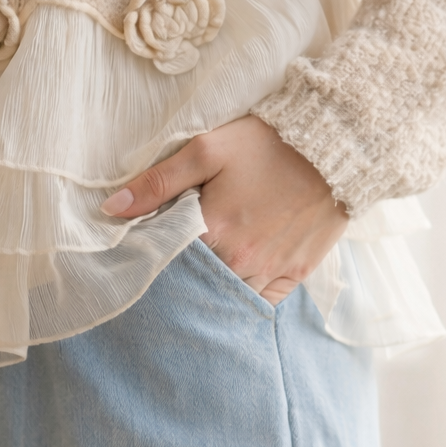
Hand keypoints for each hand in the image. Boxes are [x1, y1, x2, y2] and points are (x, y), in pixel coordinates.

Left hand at [101, 115, 347, 304]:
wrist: (334, 146)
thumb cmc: (267, 143)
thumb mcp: (207, 149)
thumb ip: (157, 182)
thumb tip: (111, 209)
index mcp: (213, 230)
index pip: (165, 260)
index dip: (152, 256)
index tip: (144, 251)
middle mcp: (241, 261)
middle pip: (195, 285)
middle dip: (180, 280)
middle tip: (172, 268)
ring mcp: (271, 271)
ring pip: (228, 299)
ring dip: (212, 291)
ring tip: (202, 276)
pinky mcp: (296, 274)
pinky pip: (263, 303)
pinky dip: (246, 299)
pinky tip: (234, 286)